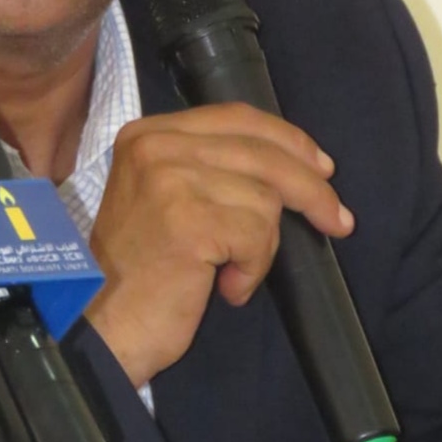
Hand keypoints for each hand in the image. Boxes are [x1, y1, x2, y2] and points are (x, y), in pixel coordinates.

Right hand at [85, 102, 353, 386]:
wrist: (104, 323)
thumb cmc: (141, 269)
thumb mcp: (167, 197)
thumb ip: (212, 168)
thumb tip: (298, 164)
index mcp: (148, 133)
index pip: (237, 118)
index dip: (289, 141)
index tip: (322, 169)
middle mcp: (155, 146)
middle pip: (262, 152)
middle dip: (311, 189)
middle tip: (337, 221)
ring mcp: (170, 179)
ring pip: (265, 198)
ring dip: (261, 246)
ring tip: (231, 271)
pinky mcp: (188, 219)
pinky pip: (257, 236)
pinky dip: (252, 270)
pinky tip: (225, 286)